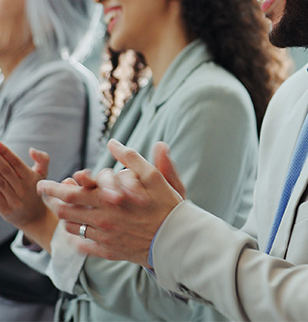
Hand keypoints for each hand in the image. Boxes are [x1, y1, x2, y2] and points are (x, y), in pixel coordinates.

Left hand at [0, 143, 49, 228]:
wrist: (35, 218)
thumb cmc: (36, 192)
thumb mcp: (43, 175)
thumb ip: (42, 159)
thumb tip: (31, 150)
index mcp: (30, 178)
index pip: (15, 162)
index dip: (5, 152)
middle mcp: (22, 188)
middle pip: (4, 170)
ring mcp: (13, 199)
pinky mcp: (4, 209)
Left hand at [37, 139, 183, 266]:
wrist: (177, 239)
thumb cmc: (167, 205)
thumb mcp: (154, 176)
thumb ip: (132, 158)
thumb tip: (114, 142)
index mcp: (108, 199)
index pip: (70, 192)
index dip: (54, 188)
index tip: (45, 184)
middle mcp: (102, 219)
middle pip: (65, 211)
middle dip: (52, 202)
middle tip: (45, 196)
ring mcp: (104, 237)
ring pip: (72, 228)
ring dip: (64, 219)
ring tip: (62, 212)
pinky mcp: (110, 251)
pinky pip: (84, 246)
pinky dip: (76, 239)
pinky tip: (77, 234)